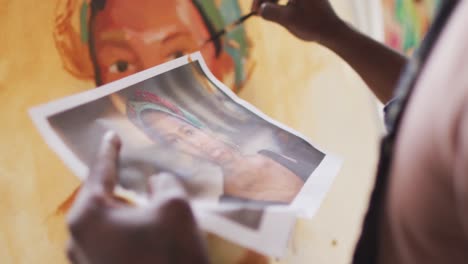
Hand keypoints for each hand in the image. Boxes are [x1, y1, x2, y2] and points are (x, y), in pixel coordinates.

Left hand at [66, 132, 208, 263]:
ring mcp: (84, 262)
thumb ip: (163, 182)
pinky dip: (125, 230)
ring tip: (141, 200)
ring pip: (105, 223)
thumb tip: (154, 182)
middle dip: (116, 184)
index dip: (109, 151)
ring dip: (123, 210)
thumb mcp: (175, 206)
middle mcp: (77, 238)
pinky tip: (143, 229)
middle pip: (99, 199)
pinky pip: (109, 242)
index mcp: (89, 215)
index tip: (111, 134)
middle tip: (131, 169)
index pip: (100, 173)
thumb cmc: (169, 254)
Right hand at [251, 0, 342, 42]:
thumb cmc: (312, 24)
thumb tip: (259, 9)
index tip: (255, 10)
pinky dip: (277, 1)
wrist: (330, 29)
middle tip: (257, 12)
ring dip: (270, 1)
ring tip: (264, 13)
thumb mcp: (289, 19)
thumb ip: (272, 13)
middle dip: (264, 0)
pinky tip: (273, 9)